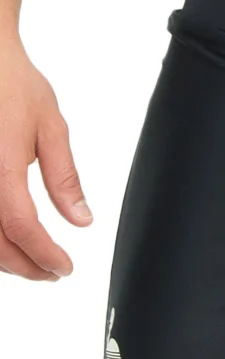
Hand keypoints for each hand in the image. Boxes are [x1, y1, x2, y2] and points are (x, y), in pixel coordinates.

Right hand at [0, 38, 91, 280]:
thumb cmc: (13, 85)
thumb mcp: (51, 128)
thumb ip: (64, 178)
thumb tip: (82, 221)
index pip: (21, 228)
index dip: (44, 256)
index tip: (65, 269)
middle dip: (24, 266)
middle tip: (52, 273)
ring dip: (2, 259)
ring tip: (31, 262)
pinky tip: (5, 240)